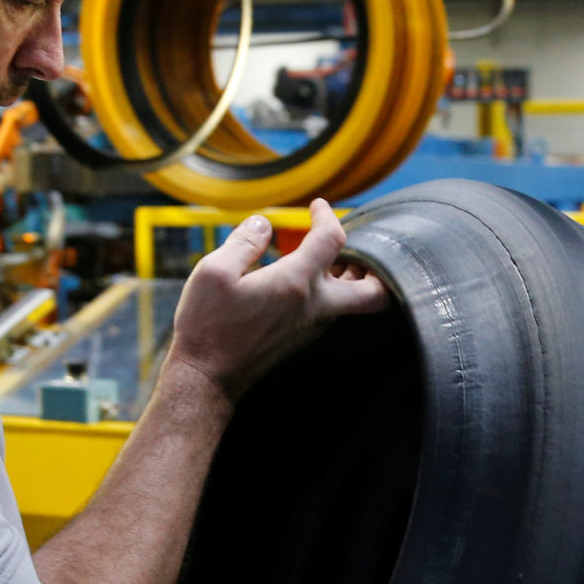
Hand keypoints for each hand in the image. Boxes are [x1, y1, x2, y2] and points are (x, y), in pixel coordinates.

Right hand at [163, 199, 388, 400]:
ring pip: (353, 303)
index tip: (317, 207)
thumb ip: (243, 242)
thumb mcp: (213, 272)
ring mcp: (311, 326)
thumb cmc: (207, 326)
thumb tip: (262, 223)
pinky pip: (330, 312)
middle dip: (376, 268)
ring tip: (333, 259)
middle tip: (359, 249)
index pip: (333, 239)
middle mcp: (314, 306)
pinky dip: (331, 292)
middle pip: (374, 292)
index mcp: (296, 282)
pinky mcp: (301, 338)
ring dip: (352, 279)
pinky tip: (306, 281)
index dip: (328, 215)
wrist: (207, 377)